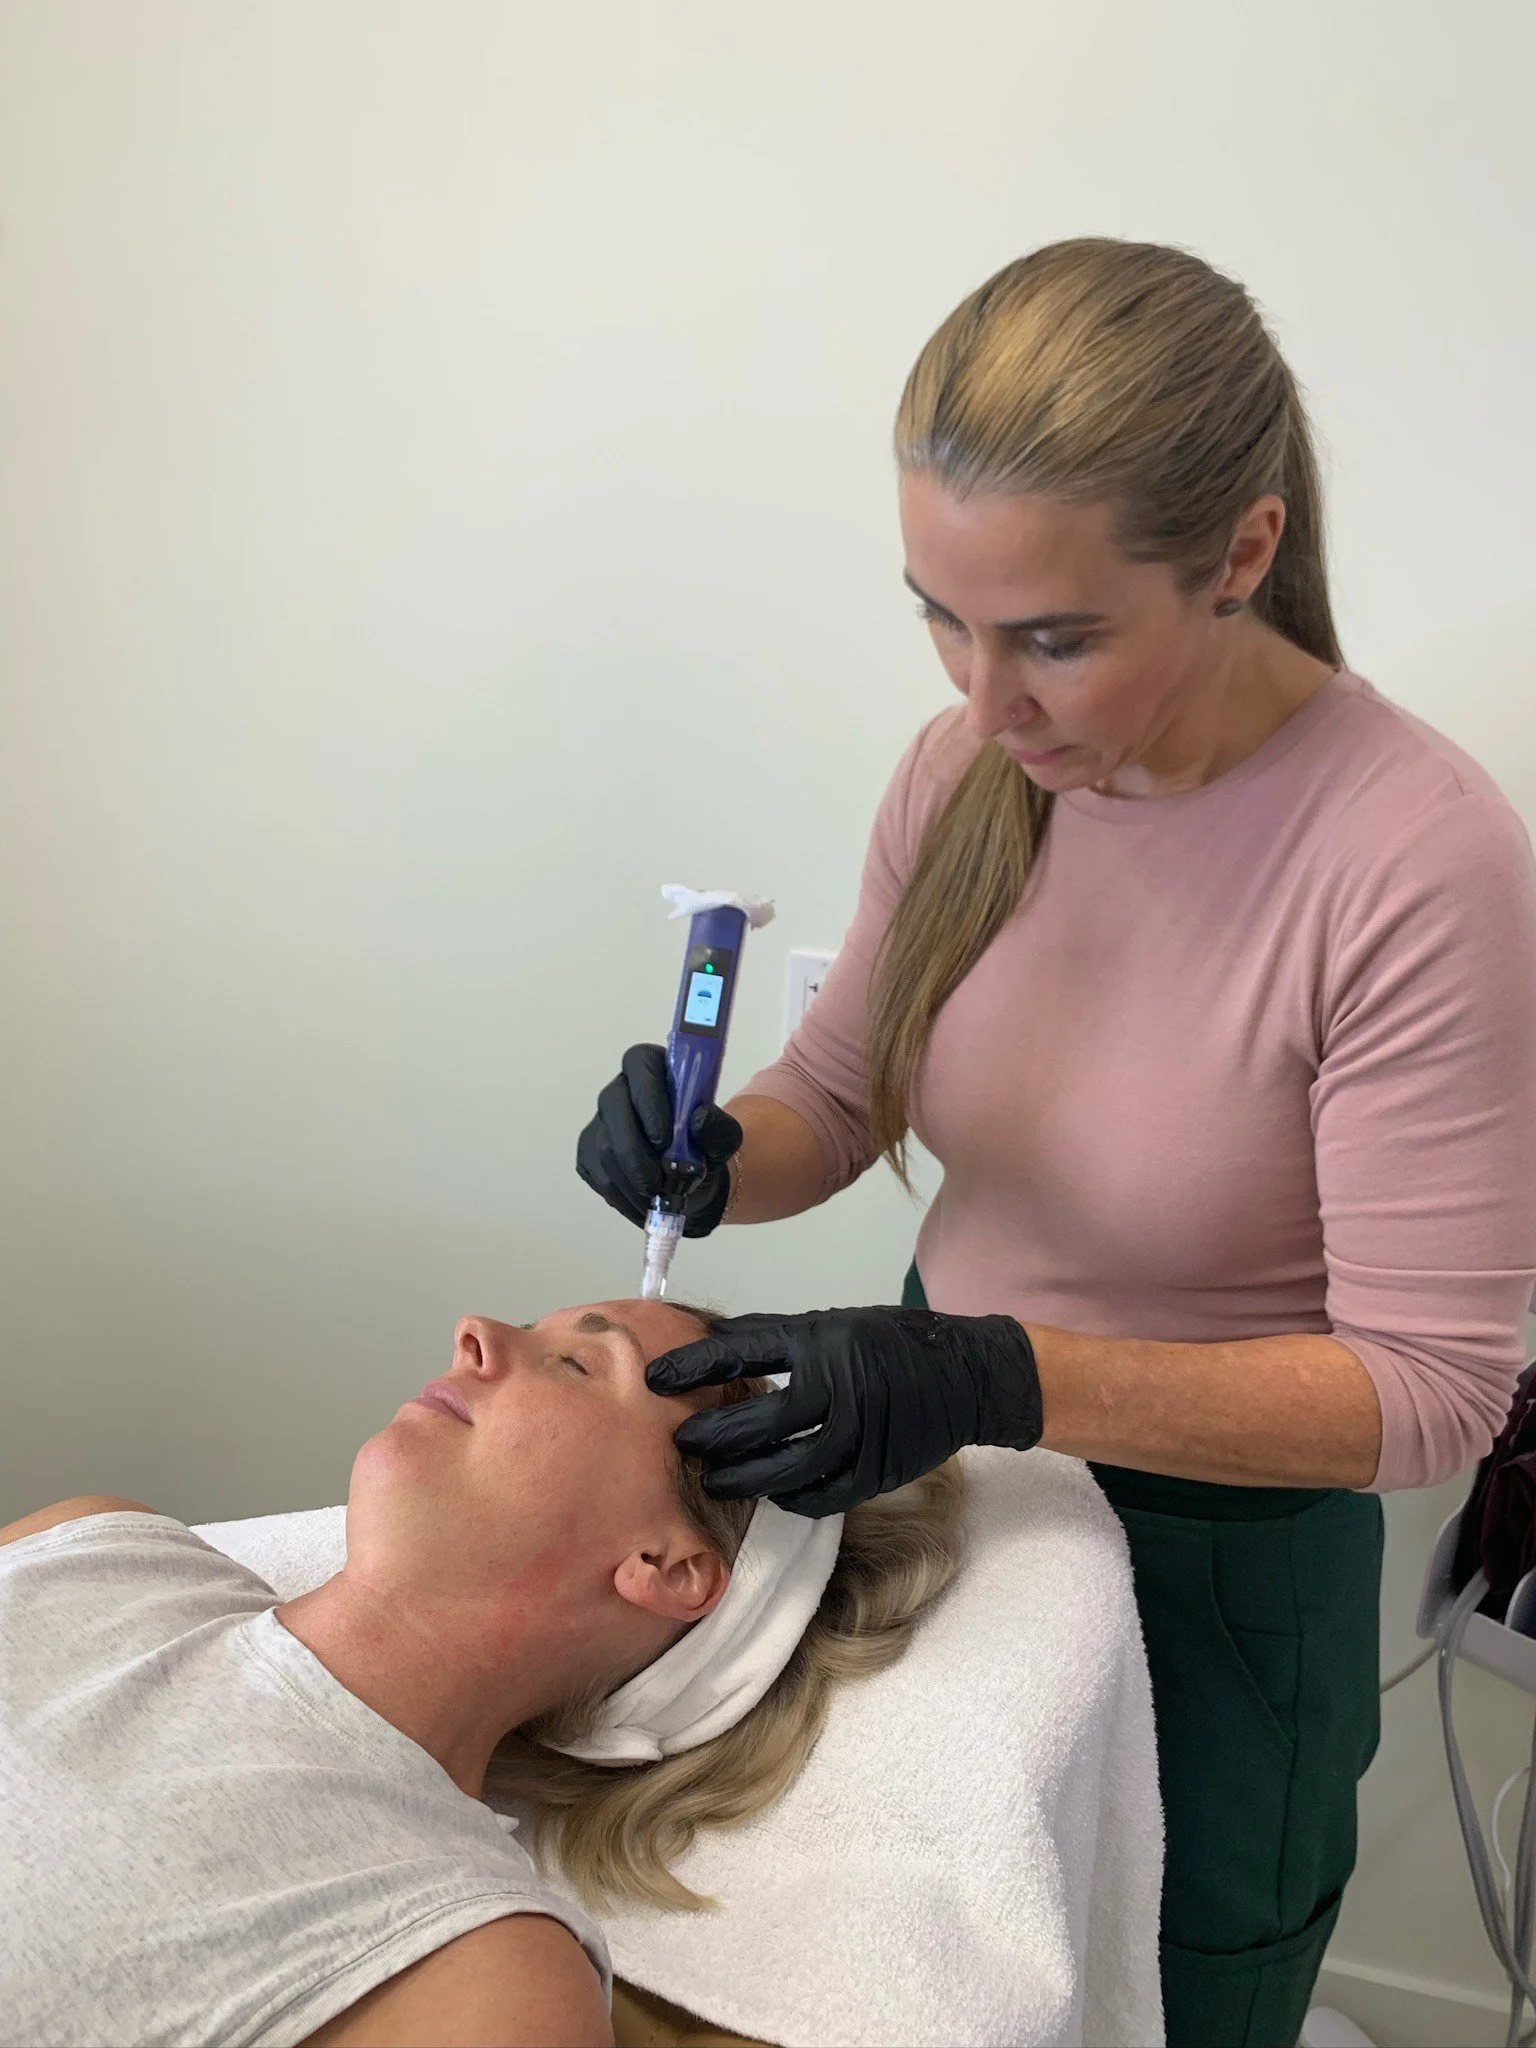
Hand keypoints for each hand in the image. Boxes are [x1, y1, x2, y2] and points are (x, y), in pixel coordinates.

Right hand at [576, 1044, 742, 1236]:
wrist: (690, 1179)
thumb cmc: (704, 1149)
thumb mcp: (722, 1139)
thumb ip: (718, 1128)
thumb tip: (700, 1119)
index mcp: (654, 1069)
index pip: (640, 1065)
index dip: (648, 1100)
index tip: (665, 1140)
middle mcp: (621, 1090)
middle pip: (613, 1107)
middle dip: (635, 1153)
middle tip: (658, 1186)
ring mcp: (600, 1121)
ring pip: (604, 1148)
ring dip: (632, 1182)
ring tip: (658, 1201)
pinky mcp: (589, 1152)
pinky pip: (599, 1174)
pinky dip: (622, 1197)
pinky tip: (643, 1205)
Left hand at [648, 1305, 1042, 1515]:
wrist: (967, 1374)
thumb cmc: (893, 1341)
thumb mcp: (836, 1323)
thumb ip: (779, 1338)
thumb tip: (715, 1344)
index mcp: (822, 1342)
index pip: (741, 1353)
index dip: (692, 1367)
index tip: (654, 1379)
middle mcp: (838, 1388)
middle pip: (755, 1422)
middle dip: (710, 1437)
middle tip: (681, 1442)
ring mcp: (859, 1435)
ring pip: (784, 1468)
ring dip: (741, 1478)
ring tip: (714, 1480)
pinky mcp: (876, 1471)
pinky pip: (820, 1496)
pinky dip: (790, 1498)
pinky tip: (771, 1494)